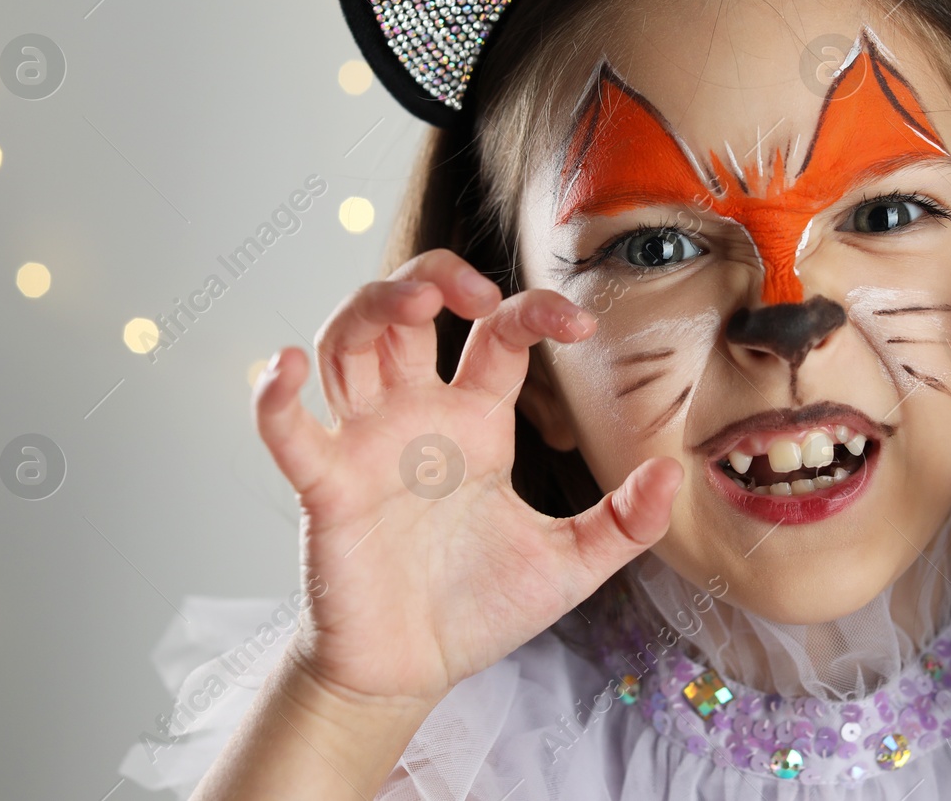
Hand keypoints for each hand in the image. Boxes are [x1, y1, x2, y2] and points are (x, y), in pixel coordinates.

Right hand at [252, 249, 682, 704]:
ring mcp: (367, 445)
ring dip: (371, 308)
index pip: (498, 334)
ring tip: (411, 301)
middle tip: (475, 289)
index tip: (580, 321)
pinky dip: (276, 398)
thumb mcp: (569, 565)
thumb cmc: (479, 608)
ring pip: (348, 343)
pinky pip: (290, 434)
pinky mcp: (327, 489)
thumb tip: (674, 475)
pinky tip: (287, 368)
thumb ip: (623, 522)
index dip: (534, 311)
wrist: (412, 674)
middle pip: (407, 311)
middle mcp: (417, 417)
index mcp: (476, 421)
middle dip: (434, 277)